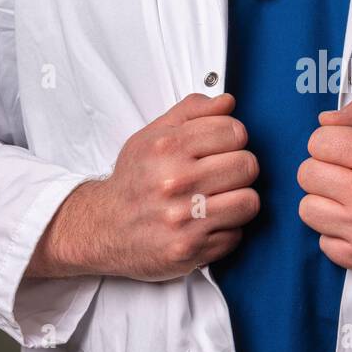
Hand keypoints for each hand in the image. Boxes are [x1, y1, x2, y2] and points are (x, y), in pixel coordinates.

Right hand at [27, 93, 258, 280]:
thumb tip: (227, 101)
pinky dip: (225, 230)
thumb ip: (192, 112)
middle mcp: (174, 182)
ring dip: (239, 201)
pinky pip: (236, 235)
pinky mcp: (190, 250)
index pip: (235, 132)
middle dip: (239, 168)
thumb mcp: (152, 136)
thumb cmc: (133, 181)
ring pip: (249, 201)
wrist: (102, 228)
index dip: (234, 138)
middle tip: (222, 175)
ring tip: (219, 199)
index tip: (223, 146)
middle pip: (247, 166)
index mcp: (166, 147)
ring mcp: (183, 219)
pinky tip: (205, 224)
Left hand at [297, 98, 351, 283]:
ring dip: (323, 204)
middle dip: (322, 172)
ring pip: (307, 209)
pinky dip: (336, 235)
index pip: (318, 141)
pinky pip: (323, 243)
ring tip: (345, 203)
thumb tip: (324, 119)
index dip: (327, 144)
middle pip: (306, 174)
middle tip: (342, 178)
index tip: (342, 153)